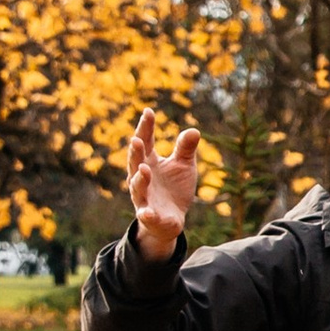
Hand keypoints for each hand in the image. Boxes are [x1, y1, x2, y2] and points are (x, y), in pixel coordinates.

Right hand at [127, 108, 201, 260]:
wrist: (172, 219)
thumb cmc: (174, 187)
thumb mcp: (183, 165)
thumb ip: (185, 149)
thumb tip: (194, 130)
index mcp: (149, 161)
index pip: (144, 142)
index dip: (145, 128)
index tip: (148, 112)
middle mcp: (142, 178)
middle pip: (136, 163)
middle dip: (135, 152)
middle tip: (137, 139)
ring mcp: (144, 197)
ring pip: (138, 188)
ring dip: (140, 179)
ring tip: (144, 169)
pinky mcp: (150, 216)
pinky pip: (146, 215)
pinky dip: (146, 213)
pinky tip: (147, 212)